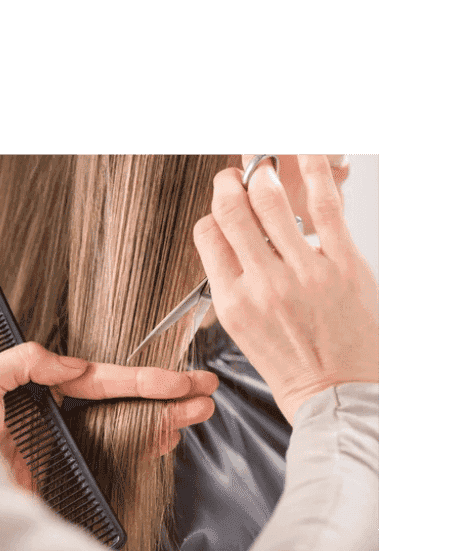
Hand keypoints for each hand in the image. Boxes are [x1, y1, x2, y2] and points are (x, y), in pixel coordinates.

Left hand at [0, 342, 218, 489]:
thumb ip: (21, 362)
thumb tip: (73, 364)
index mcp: (40, 391)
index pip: (100, 381)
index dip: (141, 380)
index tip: (177, 379)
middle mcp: (57, 419)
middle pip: (123, 404)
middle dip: (166, 398)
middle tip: (205, 395)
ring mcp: (63, 450)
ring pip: (124, 430)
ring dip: (162, 422)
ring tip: (197, 415)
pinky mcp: (63, 480)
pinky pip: (110, 464)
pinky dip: (139, 451)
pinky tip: (164, 441)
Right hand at [193, 154, 377, 423]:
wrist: (336, 396)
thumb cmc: (292, 367)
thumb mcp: (244, 331)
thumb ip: (234, 285)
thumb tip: (232, 243)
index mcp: (233, 301)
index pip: (207, 235)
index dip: (212, 214)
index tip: (222, 208)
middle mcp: (263, 284)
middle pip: (233, 210)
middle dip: (229, 183)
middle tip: (235, 177)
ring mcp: (304, 273)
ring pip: (271, 200)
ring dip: (263, 173)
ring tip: (265, 168)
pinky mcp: (342, 265)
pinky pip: (324, 206)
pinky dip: (314, 172)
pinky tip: (307, 153)